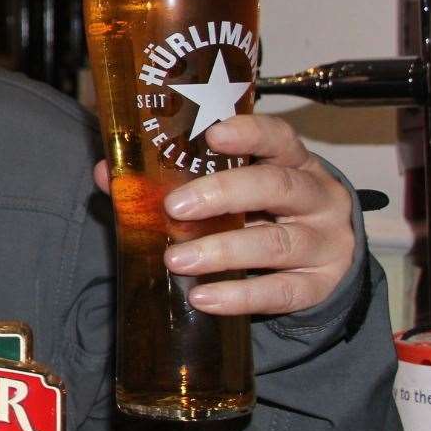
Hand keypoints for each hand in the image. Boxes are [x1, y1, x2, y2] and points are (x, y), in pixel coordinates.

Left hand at [93, 113, 356, 317]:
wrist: (315, 263)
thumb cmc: (260, 213)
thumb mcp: (228, 190)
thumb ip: (171, 179)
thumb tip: (107, 173)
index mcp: (293, 162)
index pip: (279, 137)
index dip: (250, 133)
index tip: (213, 134)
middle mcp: (316, 197)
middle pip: (277, 187)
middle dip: (223, 194)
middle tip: (174, 207)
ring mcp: (323, 242)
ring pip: (277, 243)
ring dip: (222, 251)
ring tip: (176, 260)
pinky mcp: (318, 286)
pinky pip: (281, 292)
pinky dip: (240, 296)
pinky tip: (204, 297)